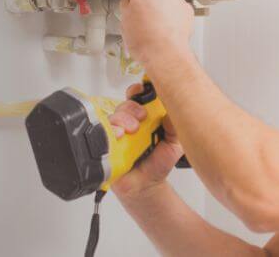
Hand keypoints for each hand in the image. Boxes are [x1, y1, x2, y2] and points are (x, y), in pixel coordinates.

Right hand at [109, 82, 184, 198]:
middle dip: (132, 107)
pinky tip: (119, 136)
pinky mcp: (107, 146)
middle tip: (141, 118)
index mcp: (145, 118)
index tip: (143, 91)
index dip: (139, 91)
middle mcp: (130, 123)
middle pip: (125, 104)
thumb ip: (175, 126)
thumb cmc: (158, 163)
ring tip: (131, 131)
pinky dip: (110, 132)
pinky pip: (103, 134)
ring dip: (122, 119)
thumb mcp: (174, 143)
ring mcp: (118, 134)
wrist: (147, 186)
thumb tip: (173, 108)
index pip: (138, 97)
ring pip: (113, 116)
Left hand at [119, 0, 193, 68]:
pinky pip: (125, 19)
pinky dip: (132, 22)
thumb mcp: (184, 10)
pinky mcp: (123, 25)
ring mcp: (128, 11)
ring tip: (146, 17)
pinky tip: (144, 29)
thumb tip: (172, 0)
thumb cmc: (176, 34)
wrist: (165, 54)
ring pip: (126, 1)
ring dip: (133, 5)